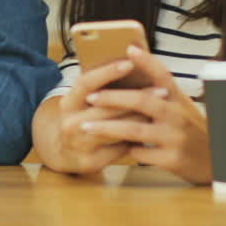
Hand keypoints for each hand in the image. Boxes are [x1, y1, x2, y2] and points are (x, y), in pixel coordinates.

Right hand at [48, 58, 151, 173]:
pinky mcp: (89, 162)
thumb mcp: (82, 102)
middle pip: (106, 108)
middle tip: (163, 91)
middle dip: (137, 98)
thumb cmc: (80, 120)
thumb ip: (100, 88)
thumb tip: (131, 62)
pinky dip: (134, 142)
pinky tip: (149, 135)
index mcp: (68, 103)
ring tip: (161, 111)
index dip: (106, 73)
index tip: (129, 63)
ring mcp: (78, 144)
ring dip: (140, 119)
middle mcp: (69, 122)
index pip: (85, 83)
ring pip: (115, 129)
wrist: (63, 153)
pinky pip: (119, 150)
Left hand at [81, 45, 211, 183]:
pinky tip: (118, 149)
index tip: (129, 48)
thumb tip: (132, 71)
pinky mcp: (173, 159)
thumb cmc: (190, 130)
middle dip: (112, 98)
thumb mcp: (181, 107)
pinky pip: (141, 153)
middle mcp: (178, 114)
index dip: (147, 61)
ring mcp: (176, 137)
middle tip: (90, 97)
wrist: (217, 162)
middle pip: (141, 100)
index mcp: (178, 99)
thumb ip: (159, 94)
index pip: (163, 74)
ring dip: (107, 128)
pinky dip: (127, 150)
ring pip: (135, 129)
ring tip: (86, 128)